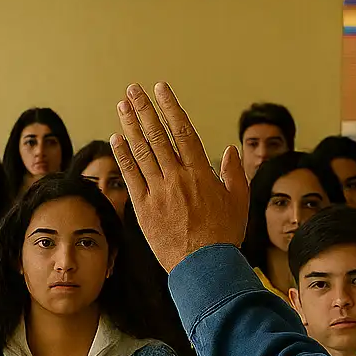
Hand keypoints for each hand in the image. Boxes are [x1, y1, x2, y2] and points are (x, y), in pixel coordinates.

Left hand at [111, 82, 249, 271]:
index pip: (182, 131)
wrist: (204, 266)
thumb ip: (234, 173)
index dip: (170, 107)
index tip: (160, 89)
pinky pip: (131, 176)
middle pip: (157, 136)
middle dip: (144, 109)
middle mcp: (178, 177)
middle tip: (133, 90)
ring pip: (141, 151)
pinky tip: (116, 139)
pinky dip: (123, 156)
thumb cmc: (224, 235)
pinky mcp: (144, 208)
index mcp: (201, 173)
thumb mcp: (239, 202)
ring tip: (122, 106)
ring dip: (130, 126)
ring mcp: (159, 192)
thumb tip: (230, 149)